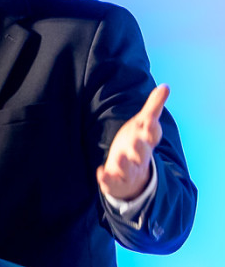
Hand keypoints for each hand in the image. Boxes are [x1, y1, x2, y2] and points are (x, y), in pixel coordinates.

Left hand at [97, 84, 167, 200]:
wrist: (133, 178)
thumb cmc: (137, 144)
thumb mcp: (144, 125)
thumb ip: (153, 107)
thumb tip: (166, 86)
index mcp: (145, 142)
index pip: (152, 135)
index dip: (151, 129)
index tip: (149, 121)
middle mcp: (139, 156)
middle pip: (142, 153)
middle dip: (139, 148)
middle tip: (135, 142)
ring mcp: (128, 170)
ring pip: (128, 168)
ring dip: (124, 164)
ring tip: (119, 158)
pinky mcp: (115, 180)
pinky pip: (111, 180)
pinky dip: (106, 177)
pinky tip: (100, 172)